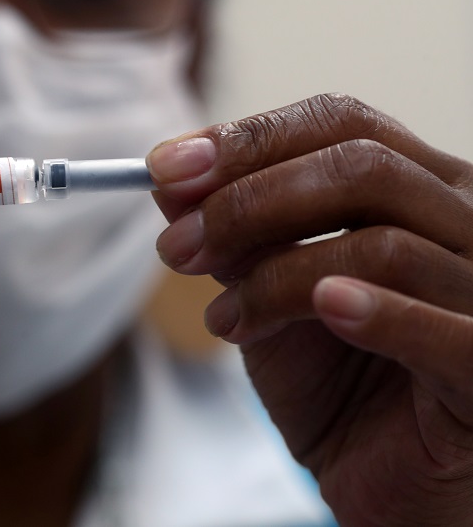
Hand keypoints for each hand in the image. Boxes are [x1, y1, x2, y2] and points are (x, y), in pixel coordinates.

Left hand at [147, 94, 472, 525]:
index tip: (162, 169)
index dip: (247, 139)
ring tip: (224, 321)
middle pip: (360, 169)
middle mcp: (467, 222)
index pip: (341, 124)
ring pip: (382, 244)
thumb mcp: (266, 293)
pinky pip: (443, 326)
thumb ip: (233, 236)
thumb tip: (169, 182)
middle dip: (246, 202)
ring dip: (277, 277)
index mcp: (417, 188)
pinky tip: (324, 311)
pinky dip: (375, 311)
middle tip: (176, 248)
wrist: (383, 480)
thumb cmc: (335, 379)